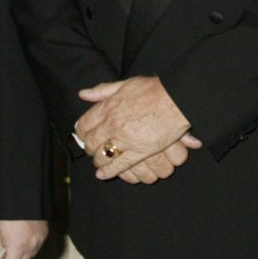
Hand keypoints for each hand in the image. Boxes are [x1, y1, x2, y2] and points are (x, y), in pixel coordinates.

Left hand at [75, 76, 200, 178]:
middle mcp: (113, 124)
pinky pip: (119, 165)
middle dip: (88, 147)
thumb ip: (103, 91)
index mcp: (109, 107)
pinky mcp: (140, 151)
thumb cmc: (154, 89)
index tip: (83, 134)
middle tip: (91, 148)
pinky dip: (108, 171)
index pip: (84, 124)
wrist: (177, 99)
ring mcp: (126, 139)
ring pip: (102, 155)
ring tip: (99, 160)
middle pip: (91, 142)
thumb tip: (84, 94)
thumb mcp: (125, 84)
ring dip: (98, 159)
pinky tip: (102, 174)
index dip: (81, 131)